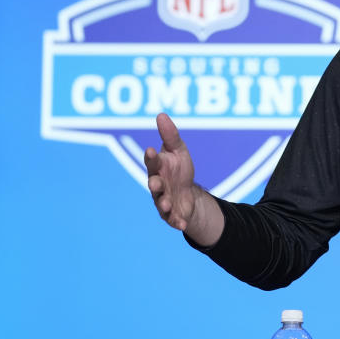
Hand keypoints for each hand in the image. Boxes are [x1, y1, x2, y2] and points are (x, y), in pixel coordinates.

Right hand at [145, 113, 196, 231]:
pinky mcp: (172, 215)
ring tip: (166, 205)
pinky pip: (173, 219)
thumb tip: (161, 114)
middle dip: (154, 183)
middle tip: (154, 182)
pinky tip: (182, 224)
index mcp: (158, 168)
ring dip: (163, 203)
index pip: (153, 161)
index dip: (151, 157)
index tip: (151, 150)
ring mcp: (163, 200)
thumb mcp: (178, 150)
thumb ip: (170, 136)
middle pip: (154, 184)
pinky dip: (177, 221)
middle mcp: (158, 185)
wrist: (188, 194)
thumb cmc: (179, 170)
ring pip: (161, 202)